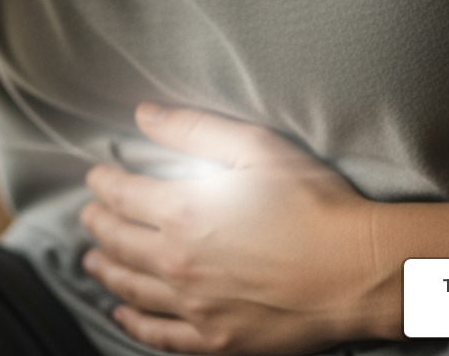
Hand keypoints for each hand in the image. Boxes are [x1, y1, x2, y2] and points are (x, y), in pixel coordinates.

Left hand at [81, 104, 392, 354]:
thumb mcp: (256, 148)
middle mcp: (178, 261)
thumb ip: (193, 129)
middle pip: (118, 241)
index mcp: (183, 211)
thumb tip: (143, 114)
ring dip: (105, 270)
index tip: (96, 177)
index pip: (122, 195)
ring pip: (130, 288)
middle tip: (89, 215)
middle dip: (97, 224)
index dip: (103, 184)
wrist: (359, 271)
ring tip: (92, 259)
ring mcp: (195, 306)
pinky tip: (121, 314)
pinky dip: (133, 324)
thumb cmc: (314, 204)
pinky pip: (159, 335)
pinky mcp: (216, 339)